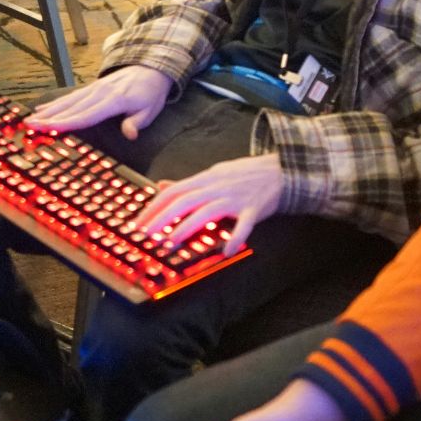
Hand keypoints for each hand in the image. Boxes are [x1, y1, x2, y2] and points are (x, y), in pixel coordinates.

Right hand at [24, 66, 172, 138]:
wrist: (150, 67)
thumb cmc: (150, 93)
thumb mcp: (150, 109)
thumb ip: (137, 122)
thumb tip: (130, 134)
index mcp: (114, 100)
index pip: (86, 115)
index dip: (66, 123)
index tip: (49, 128)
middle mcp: (99, 93)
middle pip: (71, 109)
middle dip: (49, 118)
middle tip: (29, 125)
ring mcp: (93, 89)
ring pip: (66, 102)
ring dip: (47, 111)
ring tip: (29, 119)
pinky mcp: (90, 87)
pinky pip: (70, 97)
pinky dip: (54, 103)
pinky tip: (40, 109)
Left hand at [134, 153, 279, 253]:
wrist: (281, 169)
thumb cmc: (246, 173)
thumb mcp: (214, 172)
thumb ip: (188, 183)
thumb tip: (162, 186)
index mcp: (206, 178)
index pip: (174, 191)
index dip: (154, 207)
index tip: (139, 222)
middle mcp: (217, 186)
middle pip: (184, 201)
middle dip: (161, 218)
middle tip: (146, 234)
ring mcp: (235, 197)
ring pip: (206, 212)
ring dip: (186, 227)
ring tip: (171, 242)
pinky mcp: (254, 208)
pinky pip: (243, 225)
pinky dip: (235, 238)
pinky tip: (226, 251)